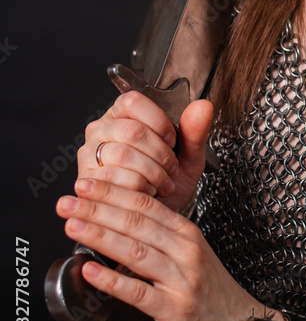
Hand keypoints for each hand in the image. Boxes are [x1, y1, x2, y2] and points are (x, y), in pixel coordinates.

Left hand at [56, 178, 259, 320]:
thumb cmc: (209, 290)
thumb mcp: (190, 254)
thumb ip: (160, 238)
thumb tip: (117, 223)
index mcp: (187, 232)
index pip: (146, 203)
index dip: (113, 192)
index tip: (85, 185)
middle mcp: (185, 250)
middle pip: (136, 222)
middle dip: (97, 209)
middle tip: (66, 202)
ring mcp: (181, 279)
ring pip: (135, 251)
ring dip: (99, 236)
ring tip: (72, 226)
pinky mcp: (175, 309)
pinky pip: (139, 292)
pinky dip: (112, 281)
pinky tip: (91, 271)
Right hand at [77, 92, 212, 213]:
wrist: (157, 219)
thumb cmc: (168, 182)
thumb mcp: (189, 157)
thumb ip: (195, 131)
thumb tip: (203, 106)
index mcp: (123, 114)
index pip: (133, 101)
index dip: (158, 122)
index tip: (172, 141)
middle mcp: (101, 129)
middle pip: (132, 130)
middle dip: (160, 154)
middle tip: (171, 169)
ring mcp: (90, 154)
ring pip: (123, 154)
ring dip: (152, 173)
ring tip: (162, 184)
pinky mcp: (86, 179)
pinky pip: (113, 178)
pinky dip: (138, 188)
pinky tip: (147, 193)